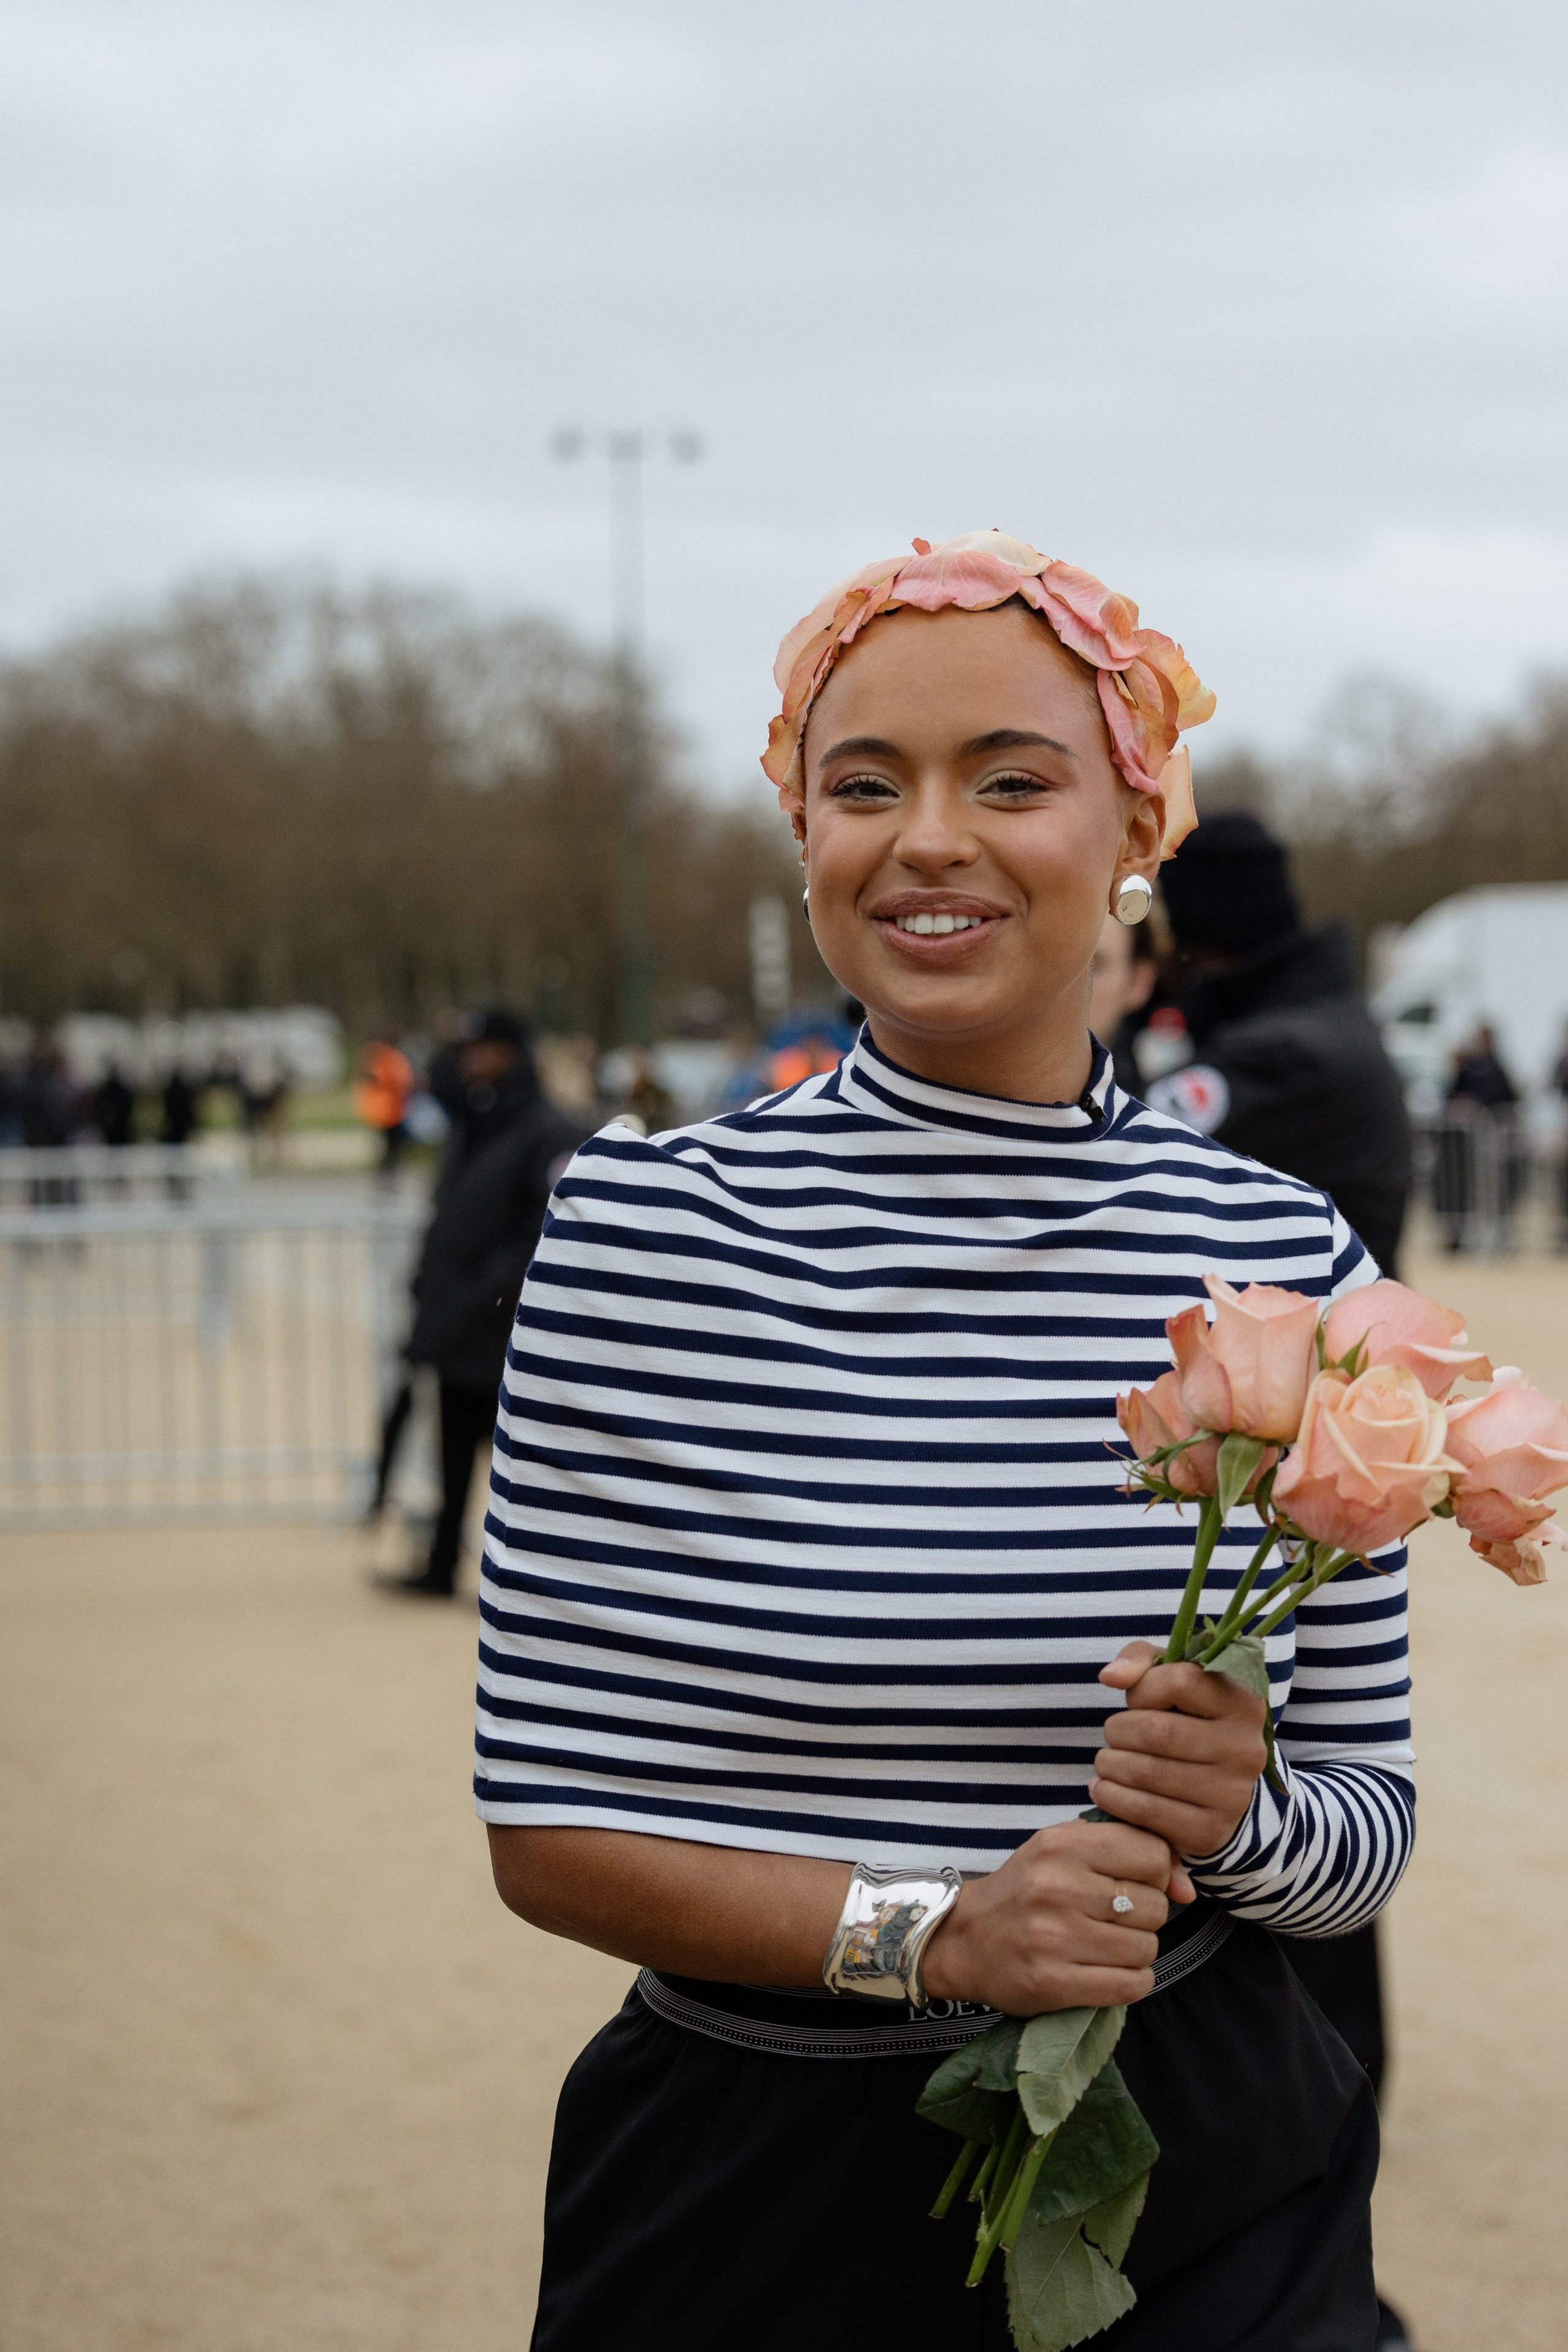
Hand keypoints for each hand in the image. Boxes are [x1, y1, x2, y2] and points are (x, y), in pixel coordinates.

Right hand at [920, 1818, 1192, 2015]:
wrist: (965, 1938)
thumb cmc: (1027, 1889)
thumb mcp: (1066, 1851)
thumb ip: (1128, 1852)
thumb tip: (1189, 1889)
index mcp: (1061, 1844)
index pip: (1152, 1854)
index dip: (1156, 1873)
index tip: (1134, 1883)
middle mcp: (1057, 1886)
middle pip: (1154, 1906)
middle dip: (1146, 1917)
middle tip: (1116, 1920)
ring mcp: (1053, 1937)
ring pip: (1146, 1949)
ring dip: (1137, 1952)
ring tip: (1108, 1946)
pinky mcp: (1052, 1983)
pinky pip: (1130, 1986)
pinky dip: (1131, 1982)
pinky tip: (1109, 1972)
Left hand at [1090, 1640, 1267, 1859]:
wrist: (1219, 1788)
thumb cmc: (1188, 1721)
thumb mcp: (1174, 1679)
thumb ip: (1141, 1660)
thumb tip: (1110, 1676)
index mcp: (1244, 1703)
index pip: (1179, 1681)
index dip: (1143, 1689)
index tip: (1136, 1701)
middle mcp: (1245, 1749)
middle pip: (1157, 1730)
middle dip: (1118, 1730)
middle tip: (1113, 1735)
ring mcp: (1232, 1794)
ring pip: (1146, 1772)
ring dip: (1110, 1764)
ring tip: (1106, 1761)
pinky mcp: (1210, 1830)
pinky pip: (1145, 1811)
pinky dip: (1112, 1797)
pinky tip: (1105, 1788)